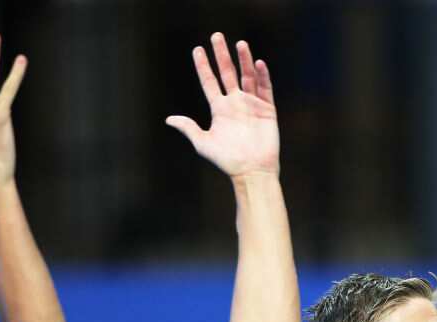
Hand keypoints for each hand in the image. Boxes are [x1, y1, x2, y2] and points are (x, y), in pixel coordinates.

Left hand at [166, 33, 278, 177]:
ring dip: (244, 60)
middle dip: (222, 55)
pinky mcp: (267, 111)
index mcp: (219, 110)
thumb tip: (169, 119)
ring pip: (247, 77)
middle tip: (216, 36)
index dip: (203, 66)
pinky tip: (258, 63)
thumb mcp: (203, 143)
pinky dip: (262, 76)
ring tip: (240, 44)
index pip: (210, 82)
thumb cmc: (227, 160)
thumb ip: (188, 128)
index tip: (197, 50)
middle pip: (228, 73)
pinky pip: (265, 89)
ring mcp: (252, 106)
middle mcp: (235, 104)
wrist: (252, 171)